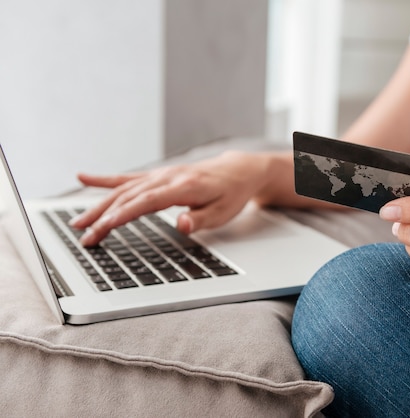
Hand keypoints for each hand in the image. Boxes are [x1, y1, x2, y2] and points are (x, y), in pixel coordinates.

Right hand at [70, 150, 269, 245]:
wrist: (238, 170)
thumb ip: (201, 220)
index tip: (103, 227)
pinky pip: (128, 178)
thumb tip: (182, 226)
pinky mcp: (158, 175)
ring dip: (99, 204)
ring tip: (78, 222)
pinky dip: (105, 179)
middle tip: (83, 235)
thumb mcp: (224, 212)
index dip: (123, 214)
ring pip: (124, 188)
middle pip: (129, 197)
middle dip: (103, 216)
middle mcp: (167, 177)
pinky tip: (84, 178)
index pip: (146, 202)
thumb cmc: (231, 193)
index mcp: (183, 187)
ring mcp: (161, 175)